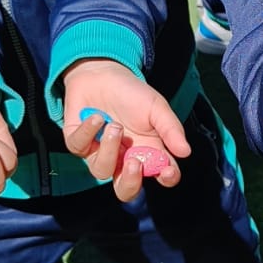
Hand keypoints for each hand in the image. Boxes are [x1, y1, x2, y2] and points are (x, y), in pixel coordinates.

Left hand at [61, 59, 190, 200]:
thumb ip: (171, 129)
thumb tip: (185, 152)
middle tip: (134, 163)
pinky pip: (79, 147)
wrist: (102, 73)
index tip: (168, 172)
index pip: (160, 175)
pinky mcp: (77, 143)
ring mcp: (99, 153)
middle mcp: (123, 159)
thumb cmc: (133, 93)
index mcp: (148, 153)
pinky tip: (97, 116)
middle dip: (130, 182)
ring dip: (109, 148)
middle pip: (125, 190)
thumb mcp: (157, 107)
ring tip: (115, 125)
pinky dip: (88, 131)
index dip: (166, 179)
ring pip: (101, 170)